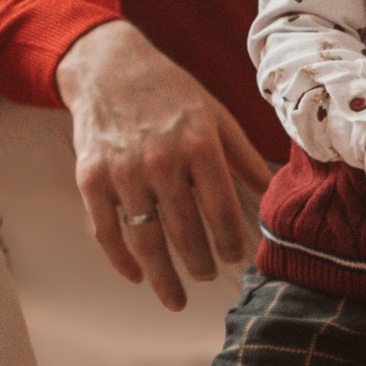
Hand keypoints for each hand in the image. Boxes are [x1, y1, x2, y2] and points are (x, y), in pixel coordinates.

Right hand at [57, 20, 276, 308]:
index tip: (235, 259)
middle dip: (199, 264)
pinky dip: (121, 260)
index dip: (229, 241)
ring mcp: (122, 173)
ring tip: (176, 298)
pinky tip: (137, 276)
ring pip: (146, 240)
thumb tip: (274, 192)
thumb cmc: (171, 93)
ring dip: (163, 276)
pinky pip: (106, 232)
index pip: (221, 209)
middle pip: (185, 232)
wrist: (109, 67)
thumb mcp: (216, 116)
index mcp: (199, 145)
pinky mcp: (91, 179)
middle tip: (207, 277)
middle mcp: (161, 161)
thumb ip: (244, 157)